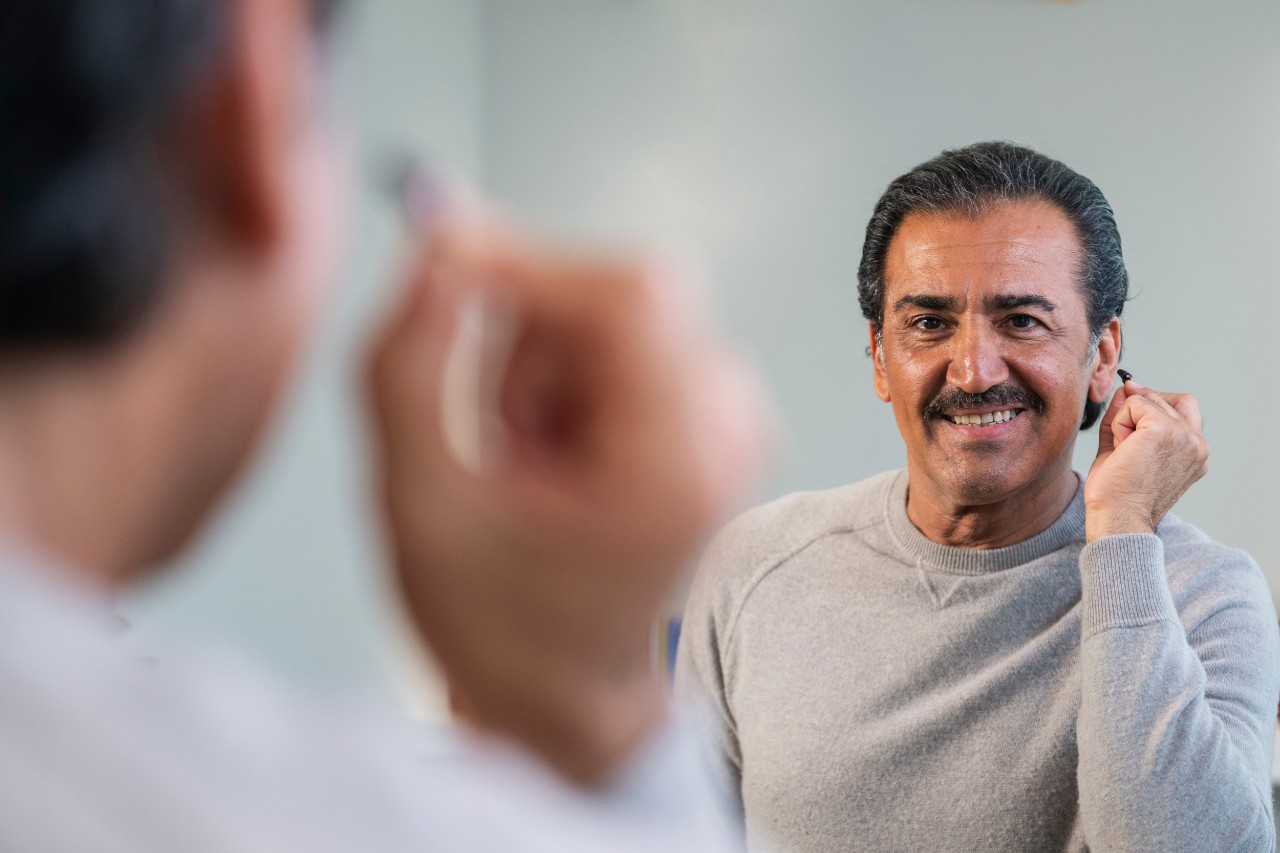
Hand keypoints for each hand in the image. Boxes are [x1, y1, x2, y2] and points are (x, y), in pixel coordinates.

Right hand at [366, 202, 769, 784]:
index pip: (628, 296)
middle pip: (617, 297)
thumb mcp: (420, 509)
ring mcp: (727, 419)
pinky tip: (549, 462)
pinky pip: (621, 342)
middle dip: (525, 342)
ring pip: (609, 316)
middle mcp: (726, 428)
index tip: (441, 269)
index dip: (526, 261)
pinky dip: (563, 382)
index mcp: (677, 463)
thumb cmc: (504, 632)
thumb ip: (407, 369)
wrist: (572, 698)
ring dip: (537, 371)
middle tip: (487, 433)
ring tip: (519, 469)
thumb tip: (430, 251)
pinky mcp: (709, 413)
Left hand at [1083, 377, 1207, 541]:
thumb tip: (1126, 388)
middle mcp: (1197, 443)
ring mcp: (1185, 435)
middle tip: (1126, 448)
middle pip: (1165, 399)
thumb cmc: (1118, 496)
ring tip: (1125, 452)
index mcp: (1195, 452)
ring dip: (1125, 421)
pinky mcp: (1166, 430)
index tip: (1131, 427)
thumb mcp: (1123, 448)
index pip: (1181, 407)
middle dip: (1136, 414)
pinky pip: (1134, 404)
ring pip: (1147, 400)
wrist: (1117, 518)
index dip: (1151, 407)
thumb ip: (1126, 417)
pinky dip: (1119, 422)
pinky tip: (1122, 448)